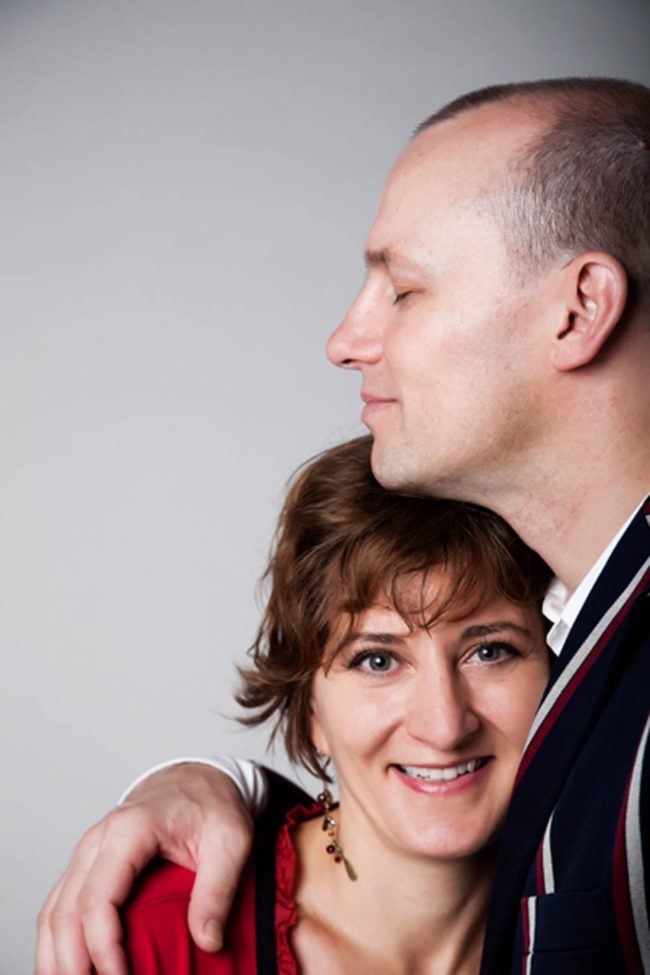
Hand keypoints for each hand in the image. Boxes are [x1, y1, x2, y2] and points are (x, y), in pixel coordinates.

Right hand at [35, 763, 252, 974]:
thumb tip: (208, 941)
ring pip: (53, 911)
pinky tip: (67, 969)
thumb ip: (219, 889)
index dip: (103, 946)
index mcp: (131, 829)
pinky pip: (59, 905)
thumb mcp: (231, 840)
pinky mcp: (88, 864)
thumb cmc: (212, 806)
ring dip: (56, 958)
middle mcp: (99, 839)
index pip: (99, 897)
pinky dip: (56, 942)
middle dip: (72, 963)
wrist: (198, 780)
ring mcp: (88, 852)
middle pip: (66, 910)